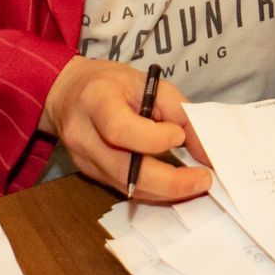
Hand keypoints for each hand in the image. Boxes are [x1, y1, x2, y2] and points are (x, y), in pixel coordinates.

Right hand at [39, 57, 212, 201]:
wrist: (67, 93)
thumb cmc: (110, 83)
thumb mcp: (148, 83)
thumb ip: (180, 112)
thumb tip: (206, 152)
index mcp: (95, 101)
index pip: (119, 129)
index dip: (153, 139)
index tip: (179, 136)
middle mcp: (83, 135)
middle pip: (124, 170)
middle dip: (169, 181)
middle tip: (203, 179)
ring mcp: (83, 160)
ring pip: (128, 187)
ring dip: (166, 191)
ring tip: (195, 183)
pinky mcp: (90, 174)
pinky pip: (125, 190)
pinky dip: (154, 190)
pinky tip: (175, 184)